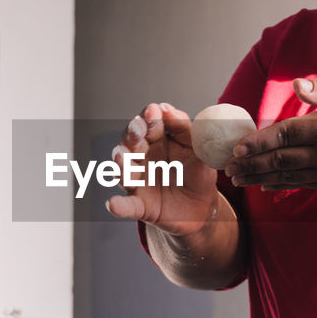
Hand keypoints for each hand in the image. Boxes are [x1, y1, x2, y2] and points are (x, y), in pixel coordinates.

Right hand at [105, 102, 220, 235]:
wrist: (203, 208)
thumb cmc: (198, 174)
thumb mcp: (197, 149)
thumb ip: (184, 128)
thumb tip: (167, 109)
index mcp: (157, 141)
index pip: (148, 124)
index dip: (148, 118)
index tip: (153, 112)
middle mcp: (143, 158)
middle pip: (131, 144)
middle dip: (132, 135)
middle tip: (138, 129)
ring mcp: (139, 181)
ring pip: (123, 171)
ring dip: (121, 165)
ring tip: (122, 159)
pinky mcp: (139, 205)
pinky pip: (127, 206)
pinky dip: (119, 206)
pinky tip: (113, 204)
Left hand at [225, 78, 316, 189]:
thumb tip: (295, 83)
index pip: (283, 136)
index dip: (257, 143)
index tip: (236, 148)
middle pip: (279, 159)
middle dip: (250, 164)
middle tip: (228, 168)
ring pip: (286, 175)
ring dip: (259, 177)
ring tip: (238, 180)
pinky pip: (301, 184)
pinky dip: (280, 185)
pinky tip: (264, 185)